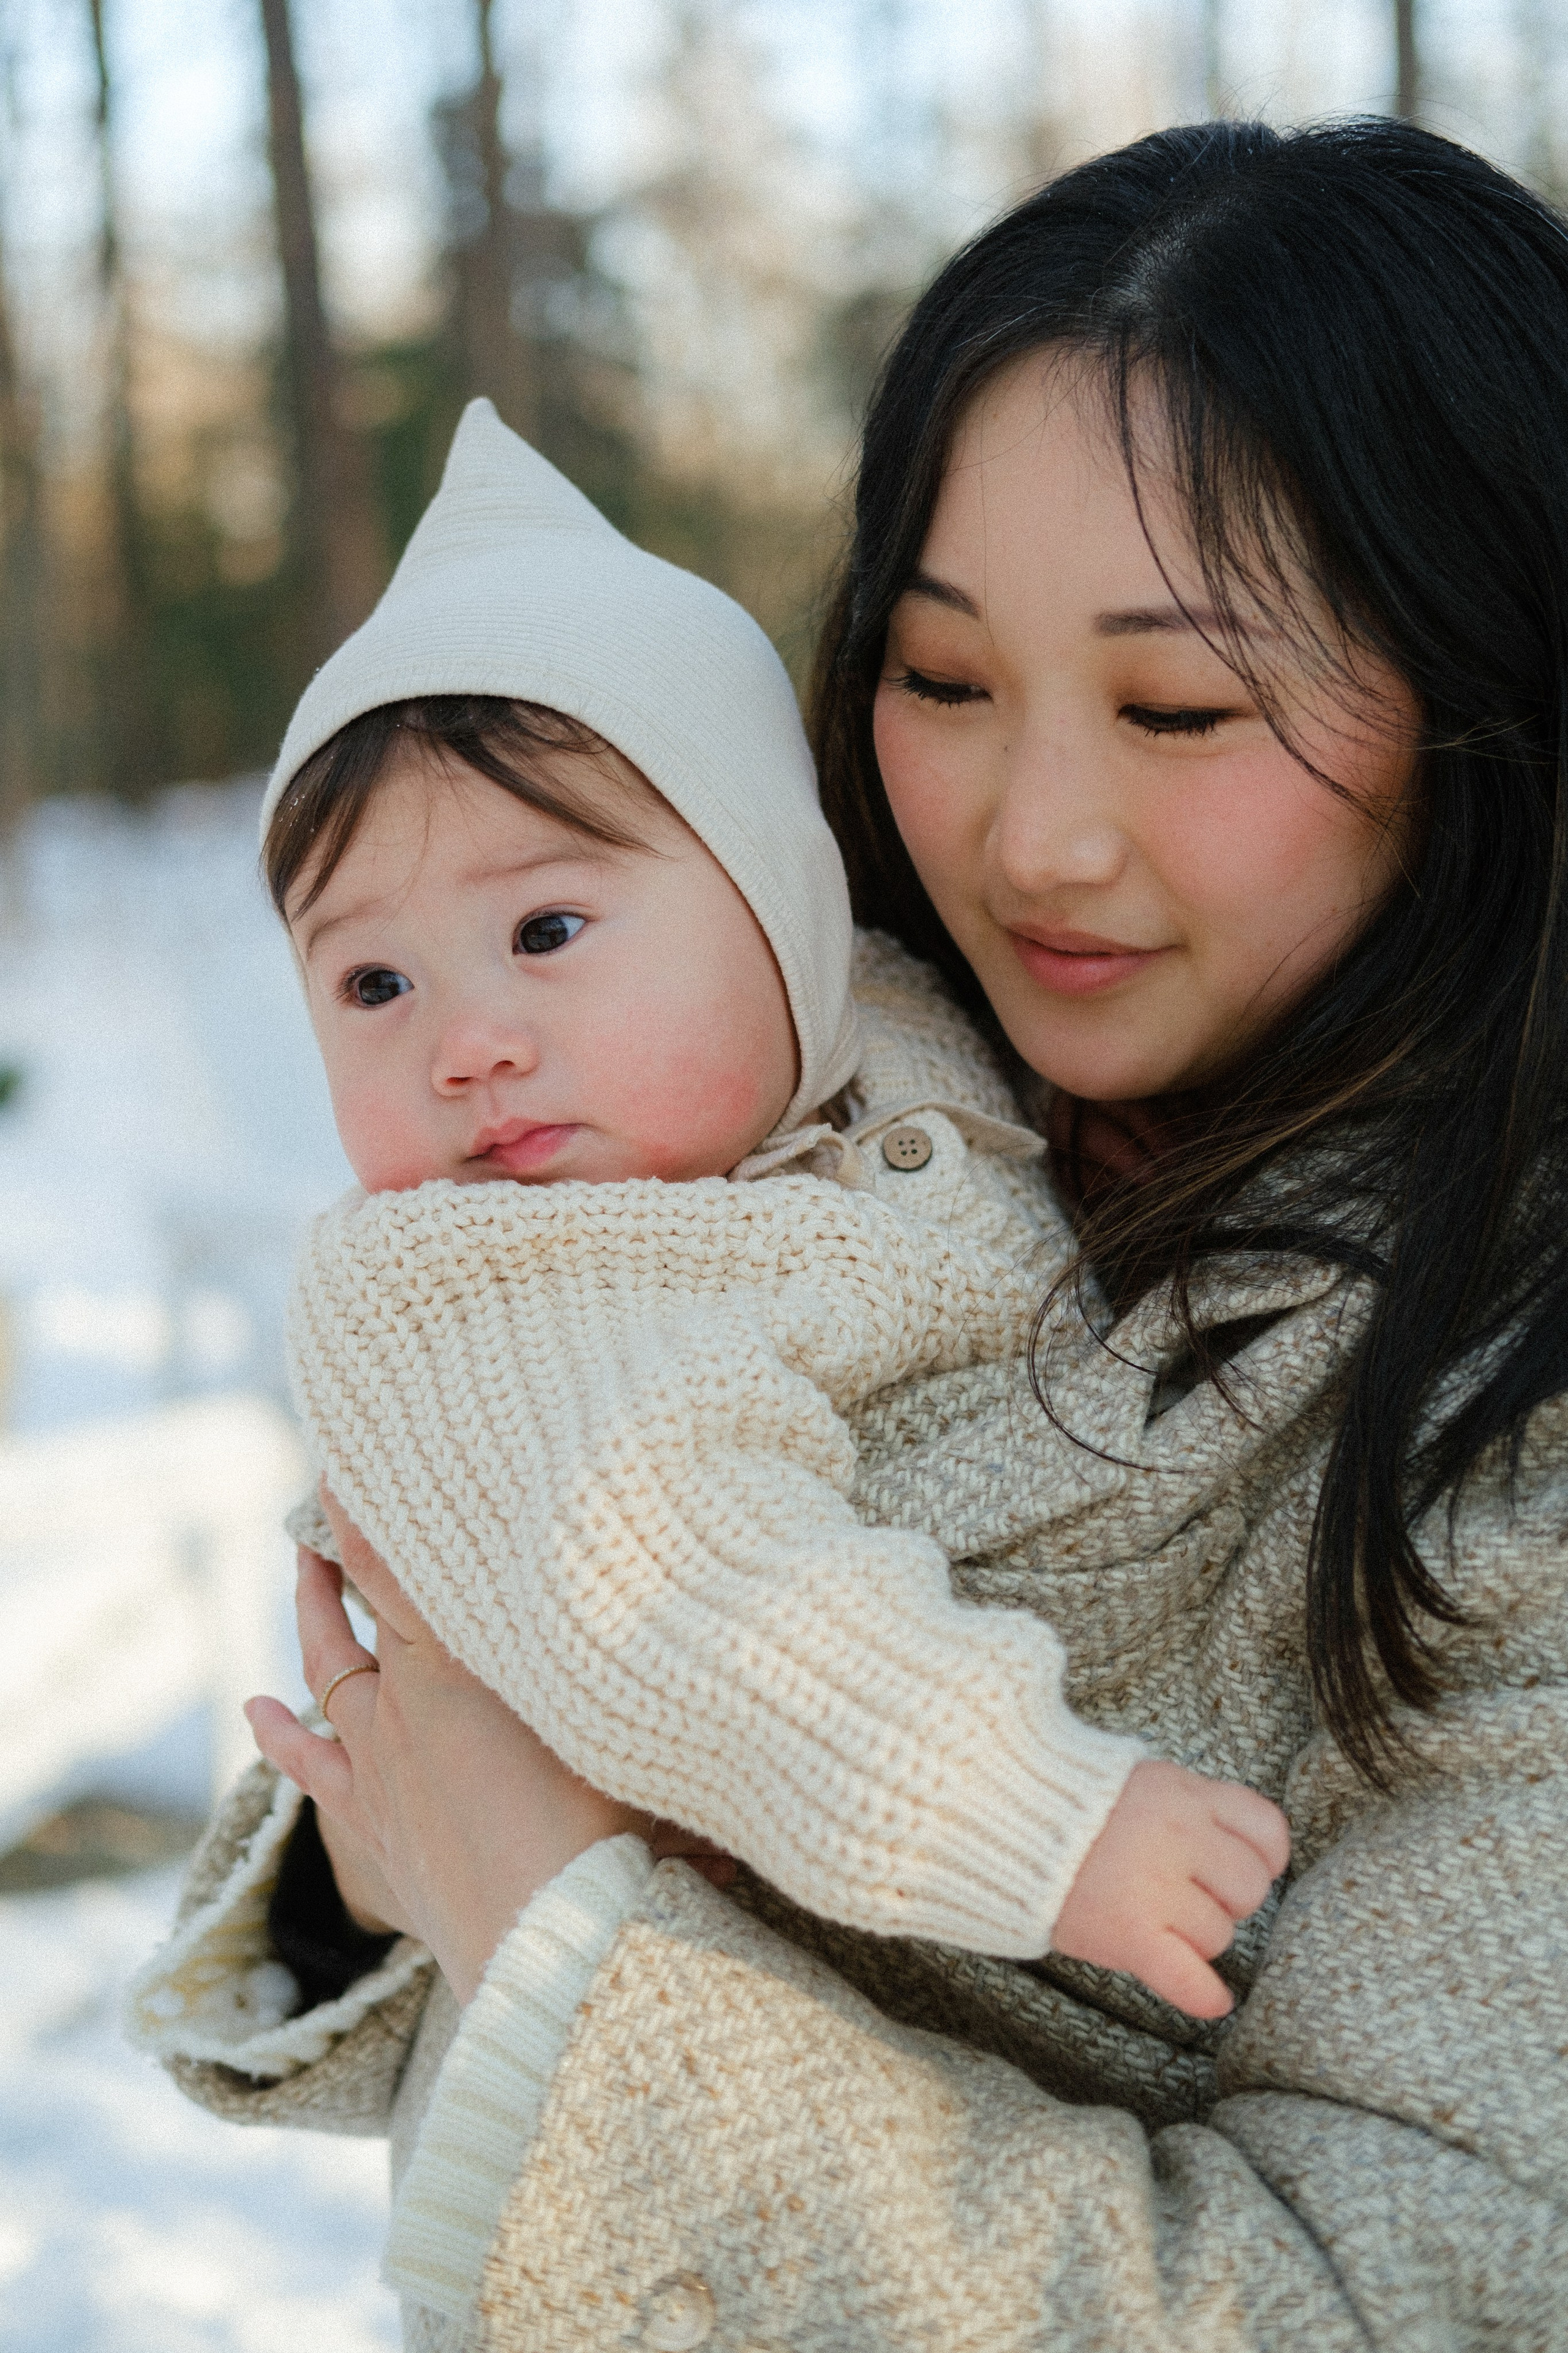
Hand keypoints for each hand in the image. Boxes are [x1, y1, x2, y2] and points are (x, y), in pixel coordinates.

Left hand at [245, 1495, 729, 2001]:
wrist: (548, 1944)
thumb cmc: (606, 1830)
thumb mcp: (617, 1722)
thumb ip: (623, 1664)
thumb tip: (677, 1610)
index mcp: (455, 1669)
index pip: (397, 1569)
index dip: (368, 1511)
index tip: (349, 1457)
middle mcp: (403, 1707)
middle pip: (357, 1610)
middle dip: (342, 1550)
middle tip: (328, 1498)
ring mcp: (379, 1768)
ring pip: (328, 1675)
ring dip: (313, 1619)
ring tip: (301, 1569)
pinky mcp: (372, 1827)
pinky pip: (310, 1766)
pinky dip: (279, 1734)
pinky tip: (257, 1710)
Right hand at [1050, 1759, 1289, 2017]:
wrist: (1001, 1818)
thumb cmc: (1070, 1802)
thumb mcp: (1139, 1778)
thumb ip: (1190, 1804)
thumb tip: (1239, 1841)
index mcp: (1183, 1792)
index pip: (1267, 1829)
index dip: (1263, 1855)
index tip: (1238, 1865)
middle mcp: (1178, 1835)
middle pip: (1248, 1888)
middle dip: (1226, 1898)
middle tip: (1186, 1894)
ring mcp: (1154, 1886)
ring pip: (1217, 1935)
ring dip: (1193, 1936)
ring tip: (1152, 1917)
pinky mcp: (1127, 1933)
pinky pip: (1189, 1978)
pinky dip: (1203, 1995)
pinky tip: (1212, 2000)